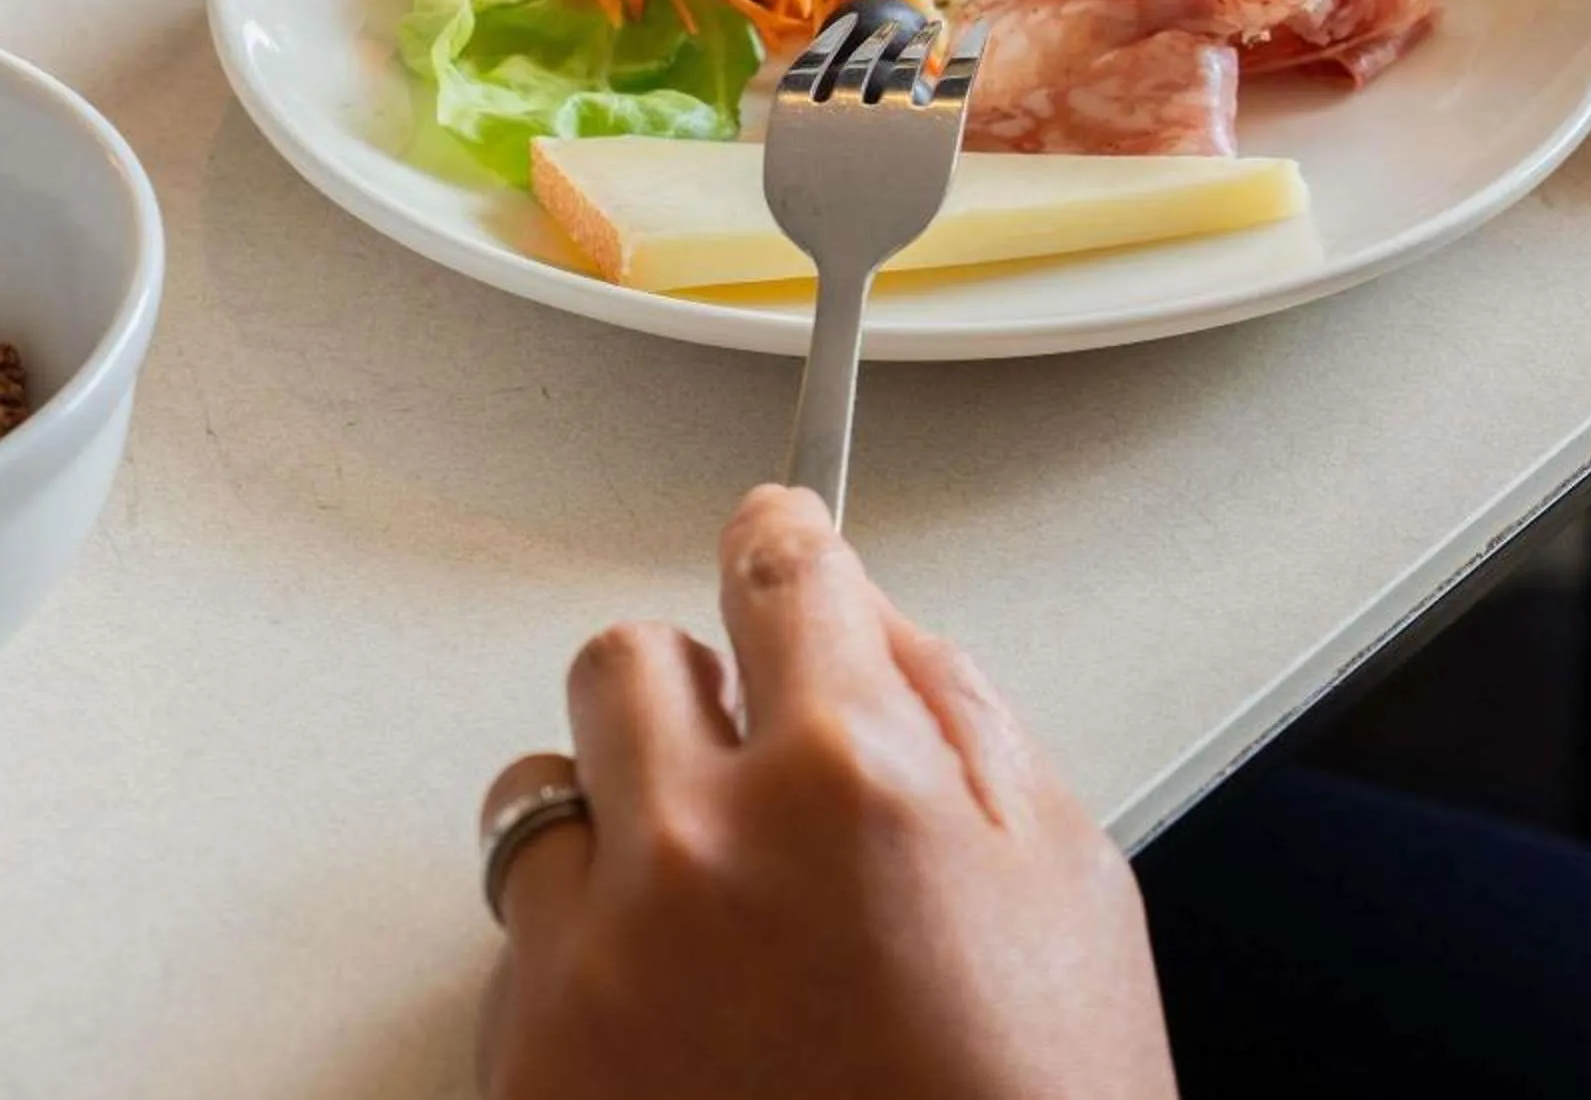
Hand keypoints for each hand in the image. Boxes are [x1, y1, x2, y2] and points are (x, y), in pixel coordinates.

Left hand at [478, 485, 1175, 1099]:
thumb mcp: (1073, 884)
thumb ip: (966, 716)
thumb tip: (876, 626)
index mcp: (850, 773)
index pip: (777, 569)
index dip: (783, 545)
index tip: (775, 542)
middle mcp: (700, 843)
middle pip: (625, 658)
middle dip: (692, 695)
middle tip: (753, 774)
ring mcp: (596, 960)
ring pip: (538, 797)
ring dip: (614, 828)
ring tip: (704, 927)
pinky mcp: (526, 1063)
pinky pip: (517, 947)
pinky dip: (581, 961)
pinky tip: (676, 1030)